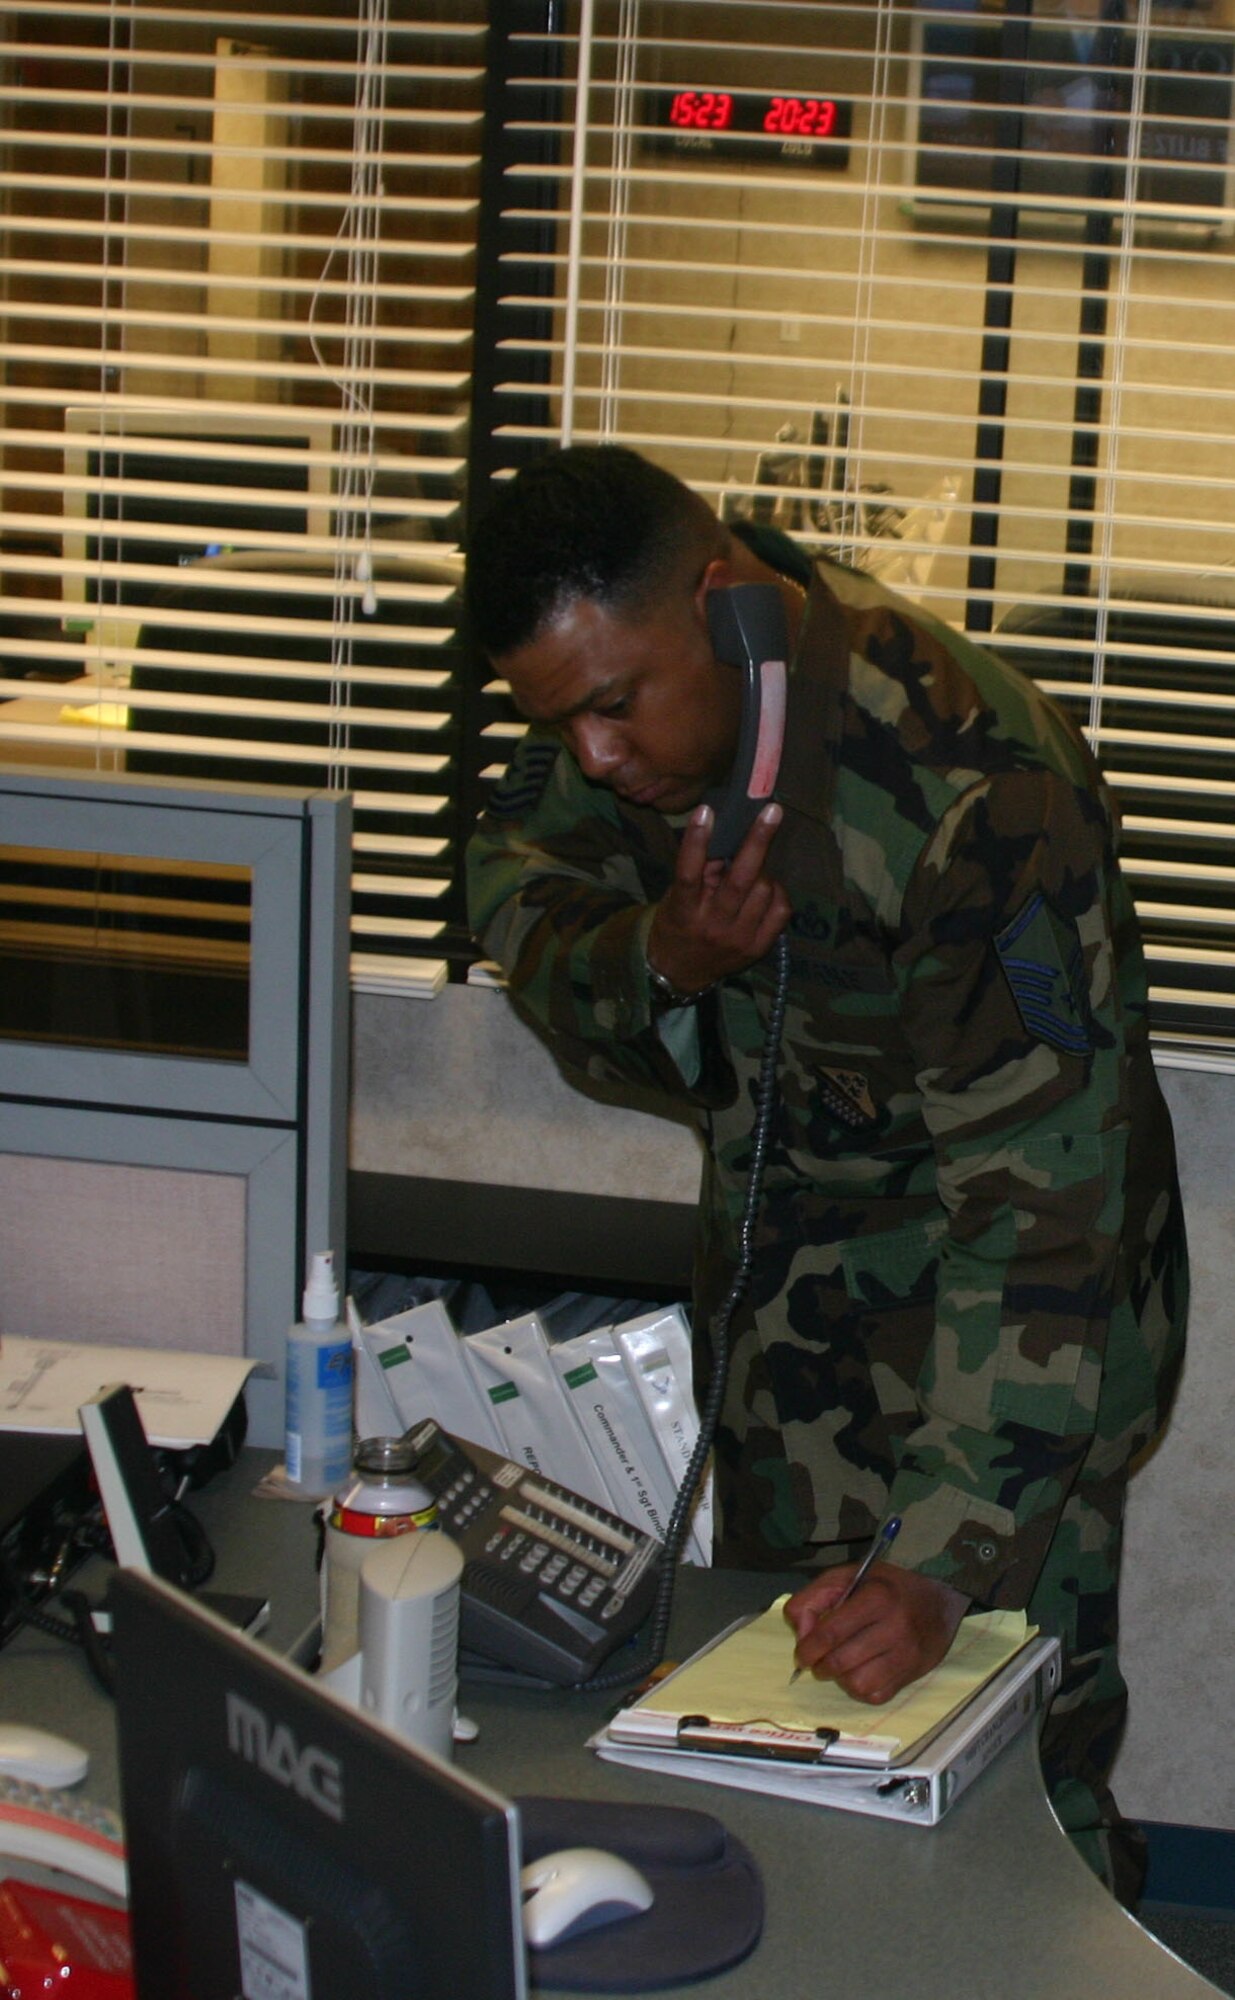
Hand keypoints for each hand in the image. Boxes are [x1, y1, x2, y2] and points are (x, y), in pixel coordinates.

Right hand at [646, 802, 790, 996]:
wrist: (680, 973)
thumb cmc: (678, 924)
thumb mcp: (675, 898)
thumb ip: (699, 872)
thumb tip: (727, 838)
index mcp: (684, 910)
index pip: (689, 872)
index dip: (697, 840)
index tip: (706, 811)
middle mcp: (713, 926)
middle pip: (739, 880)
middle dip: (757, 841)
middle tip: (772, 812)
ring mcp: (738, 939)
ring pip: (764, 890)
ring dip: (763, 871)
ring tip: (752, 869)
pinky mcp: (758, 948)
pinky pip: (781, 910)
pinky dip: (778, 892)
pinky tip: (767, 889)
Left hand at [783, 1565, 970, 1705]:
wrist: (939, 1600)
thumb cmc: (886, 1586)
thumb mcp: (848, 1576)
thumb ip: (814, 1598)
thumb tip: (802, 1634)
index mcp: (876, 1597)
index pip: (830, 1633)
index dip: (808, 1649)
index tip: (801, 1654)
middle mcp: (894, 1627)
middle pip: (839, 1662)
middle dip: (819, 1666)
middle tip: (818, 1661)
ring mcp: (906, 1654)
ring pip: (856, 1683)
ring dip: (841, 1678)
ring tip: (842, 1664)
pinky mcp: (912, 1674)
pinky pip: (875, 1695)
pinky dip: (861, 1689)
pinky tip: (862, 1672)